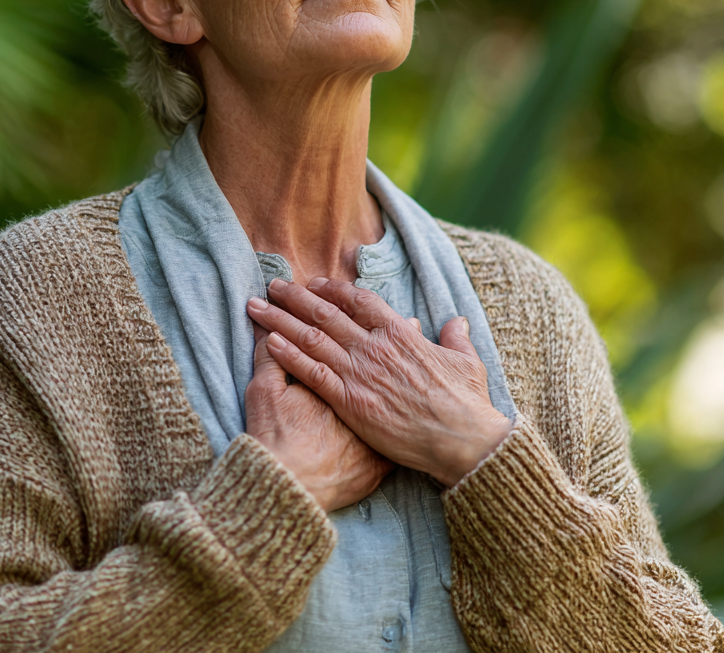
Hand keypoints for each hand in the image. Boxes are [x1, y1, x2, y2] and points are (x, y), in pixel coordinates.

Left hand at [247, 280, 512, 487]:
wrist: (461, 439)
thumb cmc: (466, 403)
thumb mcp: (466, 362)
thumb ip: (456, 338)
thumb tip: (457, 321)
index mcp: (399, 333)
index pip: (359, 301)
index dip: (332, 290)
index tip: (313, 283)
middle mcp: (375, 346)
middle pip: (326, 313)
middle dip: (295, 297)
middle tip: (272, 286)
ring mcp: (361, 372)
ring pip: (312, 338)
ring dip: (281, 320)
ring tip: (257, 307)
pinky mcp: (351, 401)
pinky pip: (313, 372)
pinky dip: (290, 355)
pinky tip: (269, 343)